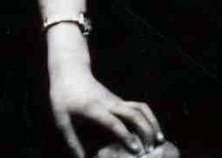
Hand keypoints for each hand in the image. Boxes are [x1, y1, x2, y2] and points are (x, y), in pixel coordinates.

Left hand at [50, 68, 164, 157]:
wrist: (70, 72)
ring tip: (160, 141)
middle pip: (134, 114)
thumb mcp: (62, 120)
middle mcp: (109, 103)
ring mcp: (116, 100)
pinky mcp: (120, 101)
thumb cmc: (63, 97)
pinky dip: (149, 118)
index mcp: (94, 109)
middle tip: (151, 150)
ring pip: (141, 108)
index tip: (137, 150)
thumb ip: (72, 141)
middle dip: (146, 131)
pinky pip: (139, 108)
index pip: (114, 122)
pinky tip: (154, 131)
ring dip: (152, 123)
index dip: (126, 136)